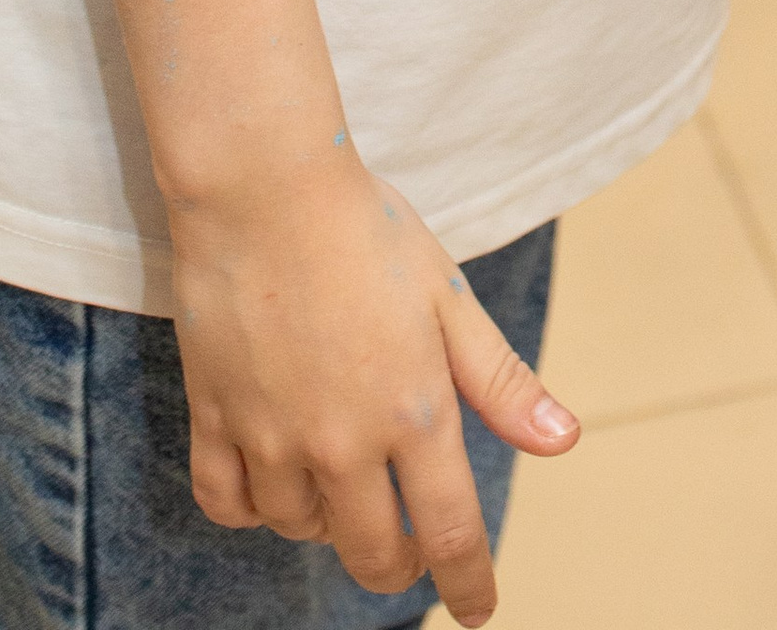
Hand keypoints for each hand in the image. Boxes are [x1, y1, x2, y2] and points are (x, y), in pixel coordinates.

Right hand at [172, 156, 577, 625]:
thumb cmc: (369, 232)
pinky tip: (275, 483)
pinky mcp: (213, 418)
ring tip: (348, 486)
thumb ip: (501, 380)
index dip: (468, 583)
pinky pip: (228, 504)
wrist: (264, 188)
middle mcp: (342, 442)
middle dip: (400, 565)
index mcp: (414, 412)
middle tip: (412, 546)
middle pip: (373, 554)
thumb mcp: (449, 300)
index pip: (451, 532)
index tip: (479, 611)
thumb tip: (562, 442)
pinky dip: (253, 511)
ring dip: (330, 525)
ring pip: (300, 529)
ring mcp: (271, 437)